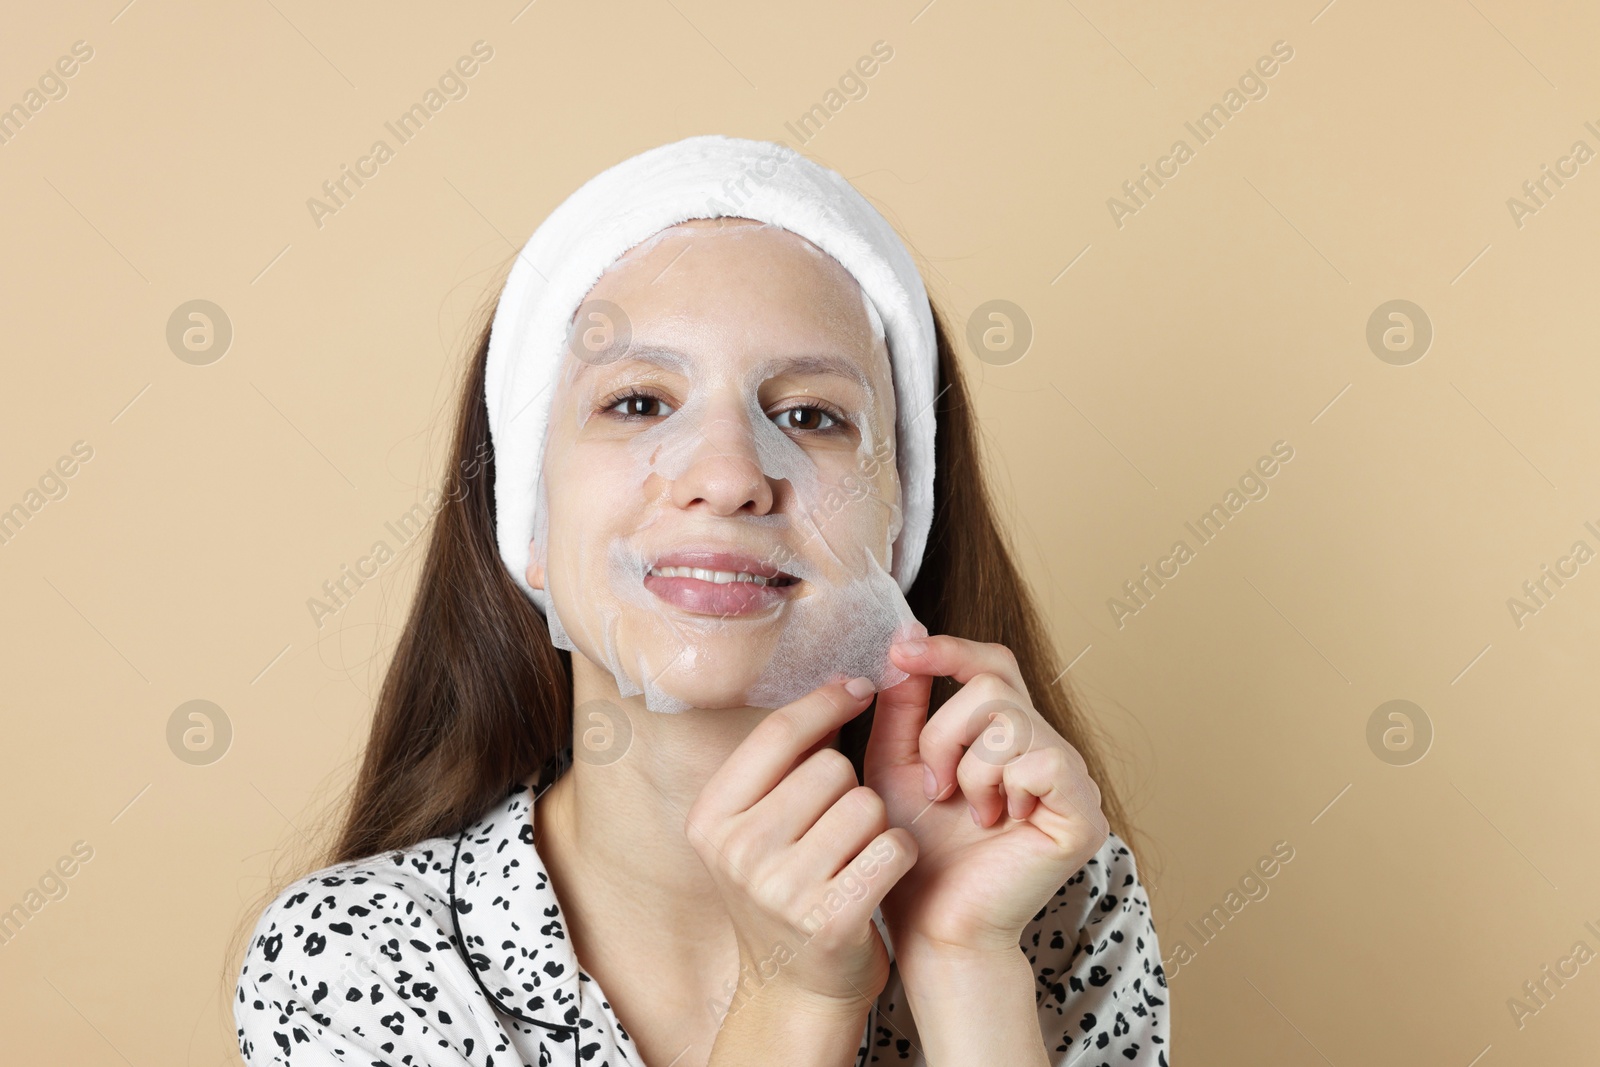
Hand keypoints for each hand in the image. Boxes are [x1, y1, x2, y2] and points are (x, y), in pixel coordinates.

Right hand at [685, 678, 919, 1018]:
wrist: (796, 988)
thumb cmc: (786, 889)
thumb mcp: (757, 827)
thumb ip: (784, 763)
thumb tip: (842, 682)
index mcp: (711, 818)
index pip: (777, 733)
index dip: (826, 700)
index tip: (860, 686)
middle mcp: (738, 851)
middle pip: (830, 767)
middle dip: (850, 785)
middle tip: (838, 826)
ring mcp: (781, 889)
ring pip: (867, 804)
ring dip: (877, 823)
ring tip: (854, 854)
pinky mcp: (831, 919)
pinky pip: (893, 847)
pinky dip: (899, 854)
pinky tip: (880, 875)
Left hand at [863, 635, 1109, 960]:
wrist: (933, 921)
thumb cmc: (915, 849)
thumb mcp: (896, 764)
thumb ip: (904, 705)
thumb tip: (908, 641)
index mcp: (1007, 735)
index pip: (992, 664)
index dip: (950, 649)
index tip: (902, 649)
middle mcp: (1046, 747)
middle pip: (993, 686)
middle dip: (943, 734)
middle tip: (935, 787)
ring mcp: (1071, 778)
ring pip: (1011, 720)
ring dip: (968, 769)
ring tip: (968, 812)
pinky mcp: (1084, 813)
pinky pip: (1043, 760)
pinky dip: (1004, 788)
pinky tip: (998, 824)